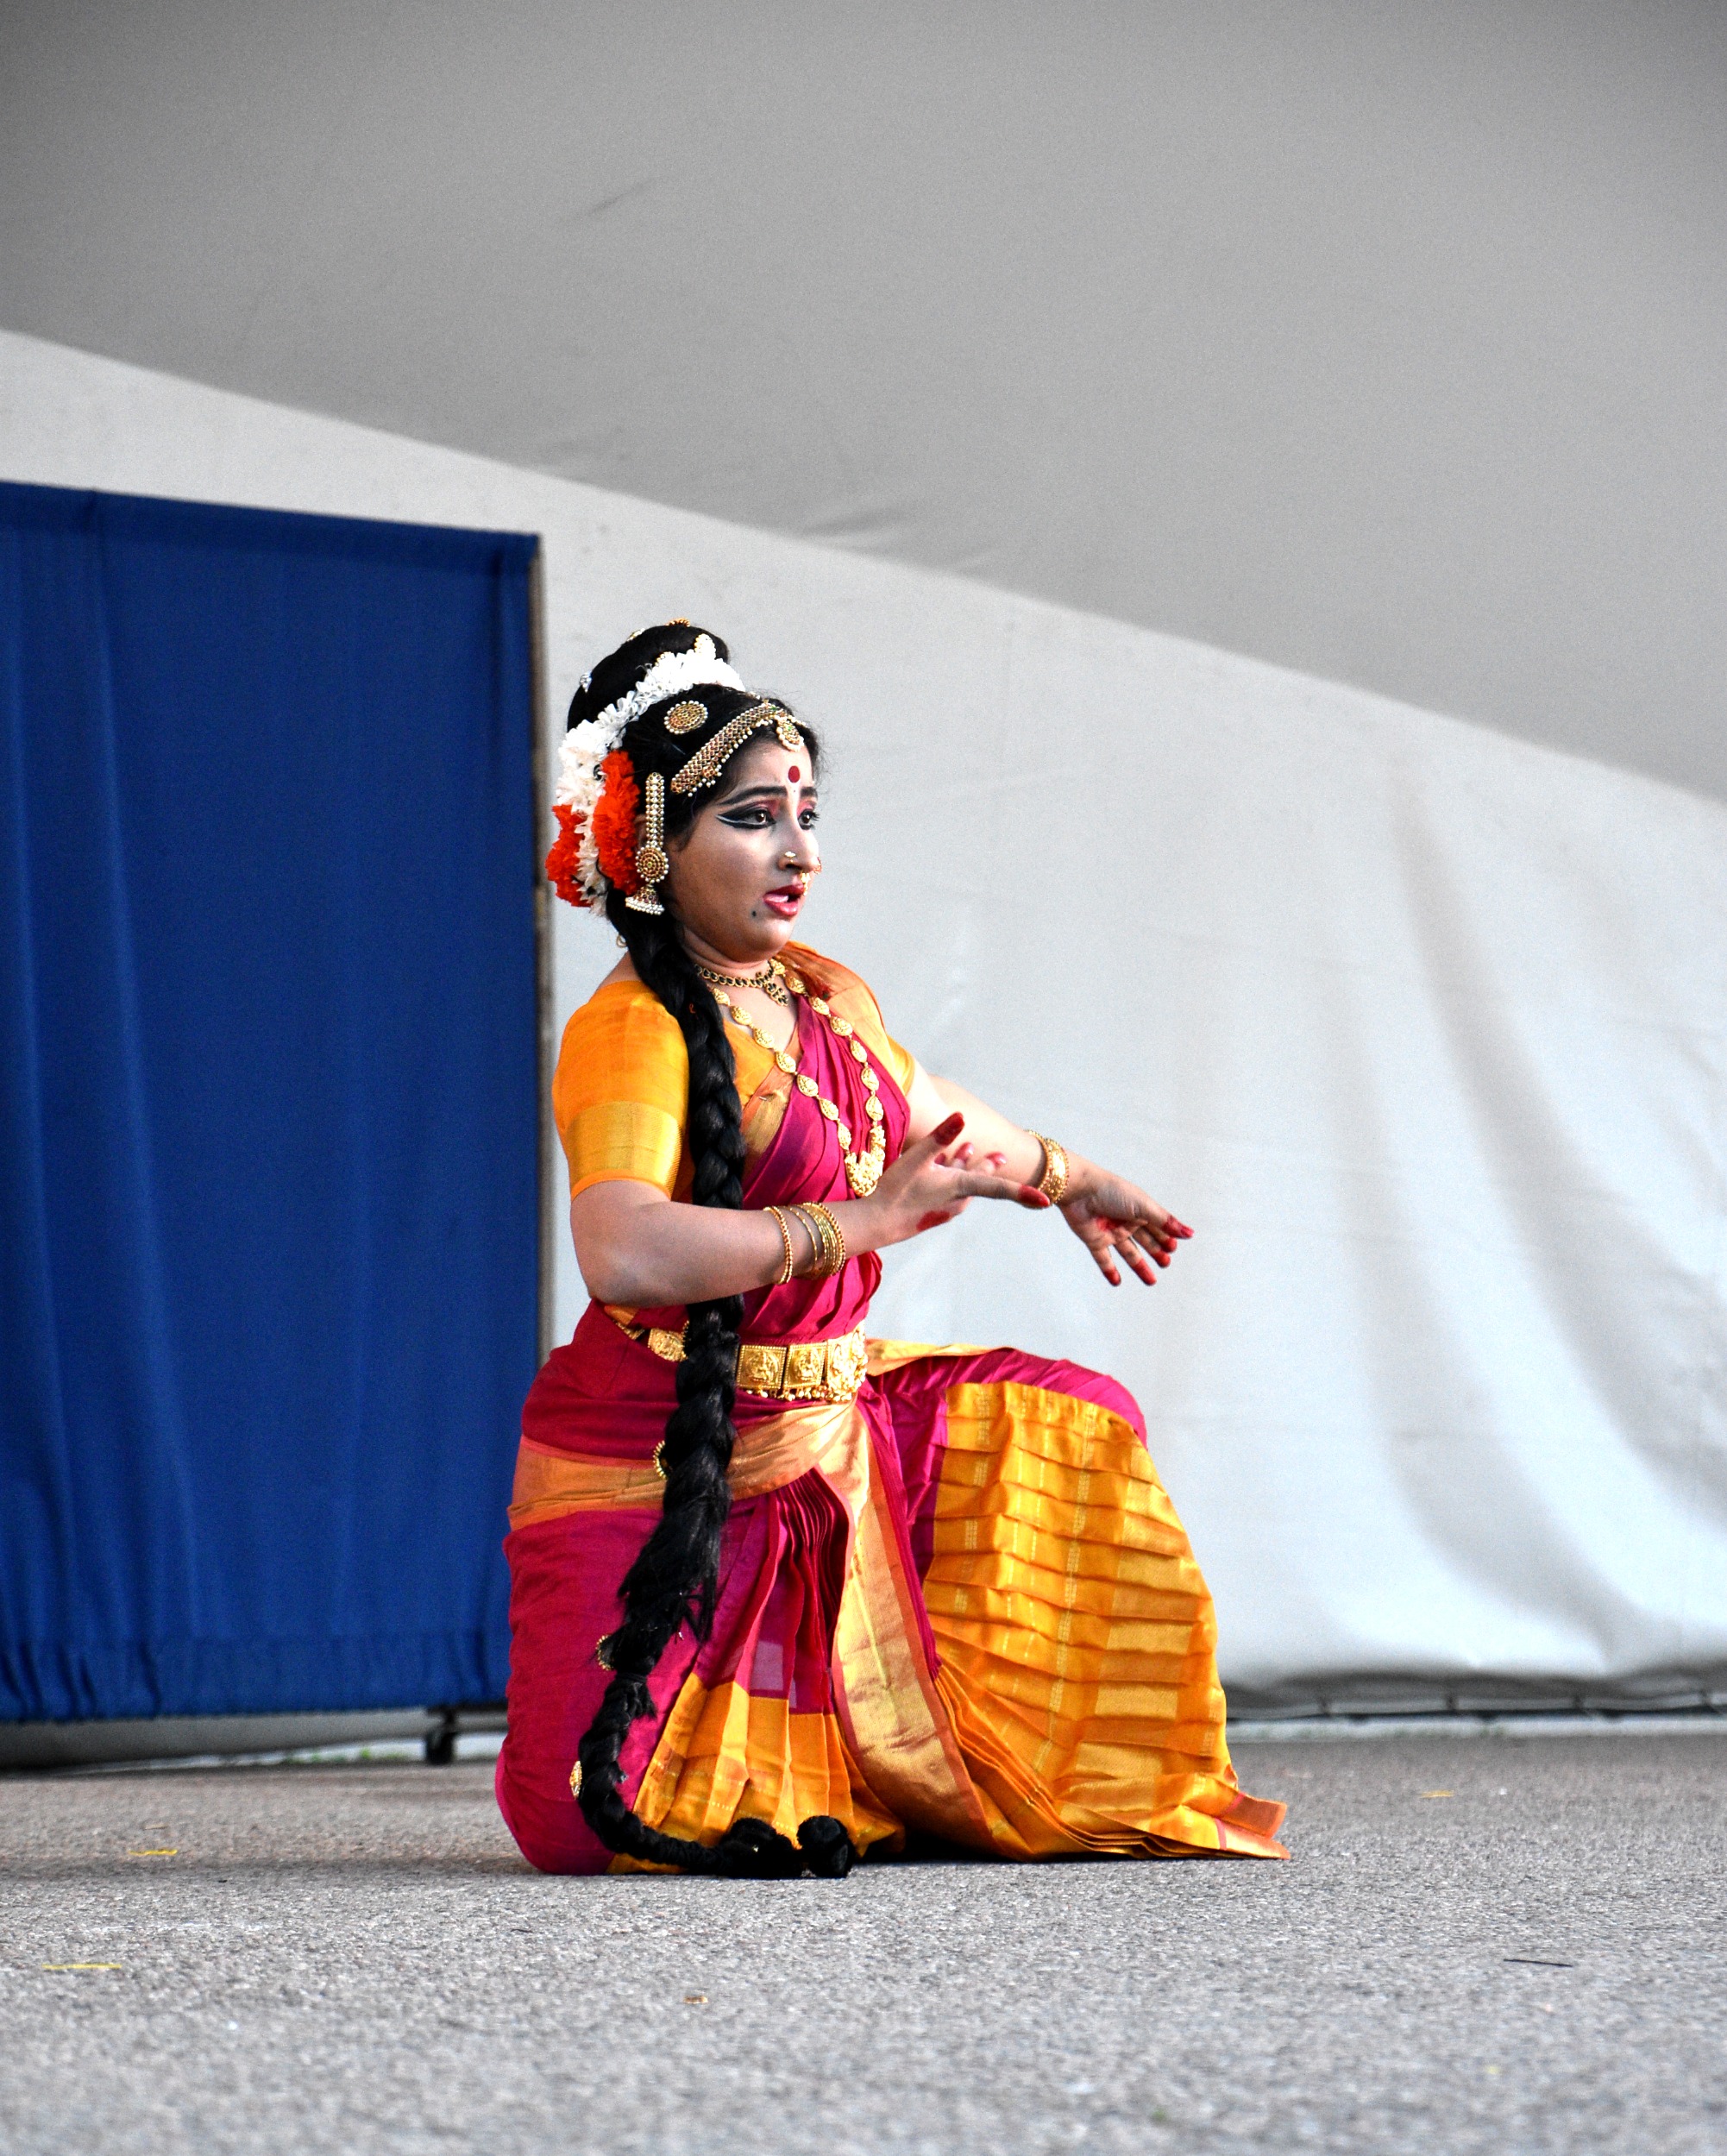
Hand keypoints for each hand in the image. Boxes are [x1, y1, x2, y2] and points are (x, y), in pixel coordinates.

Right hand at [861, 1113, 1049, 1249]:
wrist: (875, 1224)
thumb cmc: (896, 1190)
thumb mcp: (917, 1159)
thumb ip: (940, 1137)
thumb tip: (961, 1116)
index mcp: (960, 1187)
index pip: (999, 1188)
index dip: (1023, 1192)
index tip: (1046, 1203)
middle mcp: (957, 1201)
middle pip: (982, 1181)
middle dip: (991, 1167)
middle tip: (1003, 1157)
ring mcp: (945, 1209)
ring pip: (963, 1185)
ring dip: (967, 1167)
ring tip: (968, 1150)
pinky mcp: (932, 1213)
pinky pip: (949, 1192)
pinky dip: (951, 1176)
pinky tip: (942, 1168)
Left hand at [1060, 1170, 1192, 1286]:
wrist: (1079, 1190)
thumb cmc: (1112, 1192)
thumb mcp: (1143, 1206)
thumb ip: (1165, 1221)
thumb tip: (1189, 1234)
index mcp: (1139, 1210)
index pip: (1156, 1227)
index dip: (1165, 1237)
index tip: (1174, 1248)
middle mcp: (1125, 1221)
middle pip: (1144, 1241)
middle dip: (1156, 1252)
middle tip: (1166, 1263)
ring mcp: (1109, 1232)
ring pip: (1128, 1253)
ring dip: (1139, 1266)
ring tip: (1151, 1281)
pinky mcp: (1094, 1240)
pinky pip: (1103, 1259)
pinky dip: (1109, 1271)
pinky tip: (1117, 1282)